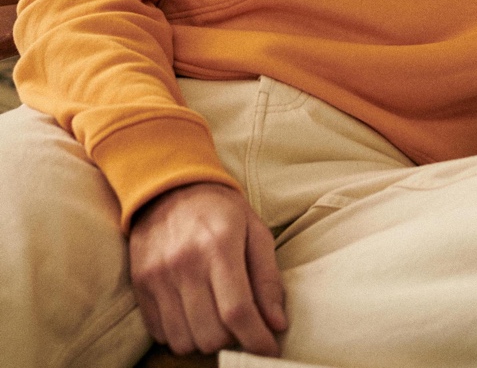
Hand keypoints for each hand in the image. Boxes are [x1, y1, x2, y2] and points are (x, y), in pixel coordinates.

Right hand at [129, 181, 286, 356]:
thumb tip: (277, 323)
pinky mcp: (141, 284)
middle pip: (211, 334)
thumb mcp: (255, 230)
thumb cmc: (220, 209)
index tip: (268, 350)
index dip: (256, 340)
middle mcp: (185, 262)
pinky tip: (192, 312)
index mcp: (220, 245)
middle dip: (233, 339)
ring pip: (185, 341)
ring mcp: (158, 275)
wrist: (170, 186)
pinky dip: (181, 333)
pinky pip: (161, 333)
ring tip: (216, 317)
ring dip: (205, 339)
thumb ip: (268, 278)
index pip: (237, 311)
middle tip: (240, 323)